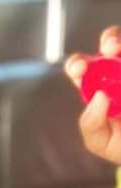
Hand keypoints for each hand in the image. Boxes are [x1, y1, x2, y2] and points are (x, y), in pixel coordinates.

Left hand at [65, 25, 120, 163]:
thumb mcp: (100, 142)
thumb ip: (91, 124)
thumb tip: (100, 96)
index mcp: (96, 88)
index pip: (82, 68)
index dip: (77, 64)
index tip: (80, 69)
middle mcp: (118, 71)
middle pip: (111, 43)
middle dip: (110, 40)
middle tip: (111, 49)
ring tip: (120, 52)